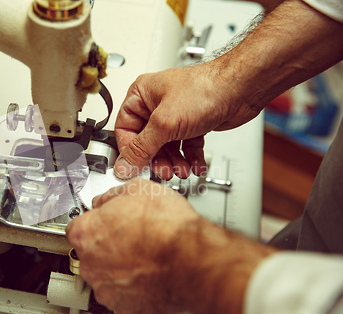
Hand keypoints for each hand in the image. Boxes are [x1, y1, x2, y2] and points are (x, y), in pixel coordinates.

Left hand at [66, 179, 275, 313]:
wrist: (194, 260)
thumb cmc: (169, 228)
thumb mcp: (139, 190)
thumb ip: (113, 195)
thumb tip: (107, 199)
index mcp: (87, 233)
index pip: (77, 226)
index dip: (94, 222)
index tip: (103, 223)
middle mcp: (90, 263)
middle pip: (90, 253)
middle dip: (106, 246)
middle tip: (130, 238)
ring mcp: (106, 288)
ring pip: (105, 276)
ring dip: (119, 268)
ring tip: (144, 256)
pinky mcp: (125, 306)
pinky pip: (122, 295)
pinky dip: (133, 288)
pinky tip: (148, 274)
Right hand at [114, 62, 260, 179]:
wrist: (242, 88)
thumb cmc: (206, 89)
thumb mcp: (165, 123)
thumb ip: (142, 148)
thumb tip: (124, 166)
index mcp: (141, 95)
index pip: (125, 129)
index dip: (130, 151)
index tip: (135, 168)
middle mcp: (156, 104)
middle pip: (147, 142)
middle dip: (157, 159)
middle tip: (164, 171)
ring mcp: (175, 114)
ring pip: (167, 147)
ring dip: (175, 162)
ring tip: (182, 170)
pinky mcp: (193, 124)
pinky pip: (185, 146)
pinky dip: (190, 158)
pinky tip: (195, 165)